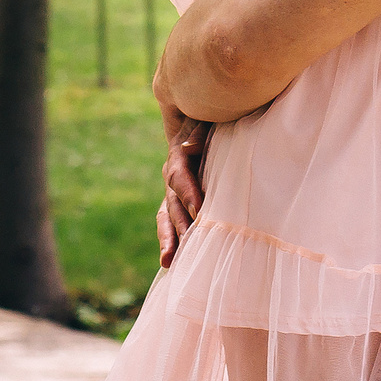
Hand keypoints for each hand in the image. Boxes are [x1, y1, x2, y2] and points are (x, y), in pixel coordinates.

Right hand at [156, 90, 209, 267]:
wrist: (205, 117)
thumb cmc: (213, 119)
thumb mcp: (206, 119)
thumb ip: (199, 130)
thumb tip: (190, 146)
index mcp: (179, 155)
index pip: (180, 176)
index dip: (188, 192)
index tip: (199, 209)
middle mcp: (172, 175)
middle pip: (172, 203)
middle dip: (178, 225)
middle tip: (184, 246)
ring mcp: (173, 190)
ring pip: (167, 217)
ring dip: (169, 239)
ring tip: (169, 261)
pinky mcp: (179, 202)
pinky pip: (171, 223)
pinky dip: (172, 241)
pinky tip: (171, 262)